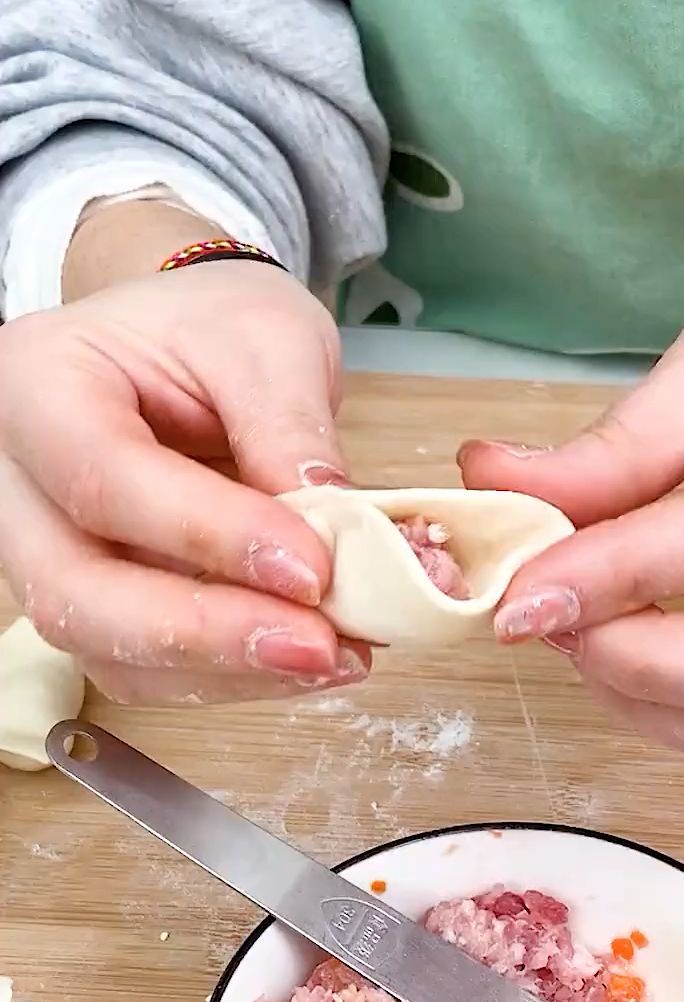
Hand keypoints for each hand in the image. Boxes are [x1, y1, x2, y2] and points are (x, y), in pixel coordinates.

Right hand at [0, 260, 370, 704]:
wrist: (189, 343)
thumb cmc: (212, 327)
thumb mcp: (268, 339)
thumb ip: (291, 427)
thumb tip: (335, 534)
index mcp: (38, 384)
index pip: (106, 479)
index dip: (209, 536)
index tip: (312, 568)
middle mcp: (15, 479)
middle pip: (76, 591)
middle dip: (206, 634)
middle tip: (319, 643)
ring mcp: (41, 551)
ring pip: (106, 647)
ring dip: (227, 669)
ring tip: (335, 653)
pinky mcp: (88, 602)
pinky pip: (140, 668)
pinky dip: (227, 674)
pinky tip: (305, 656)